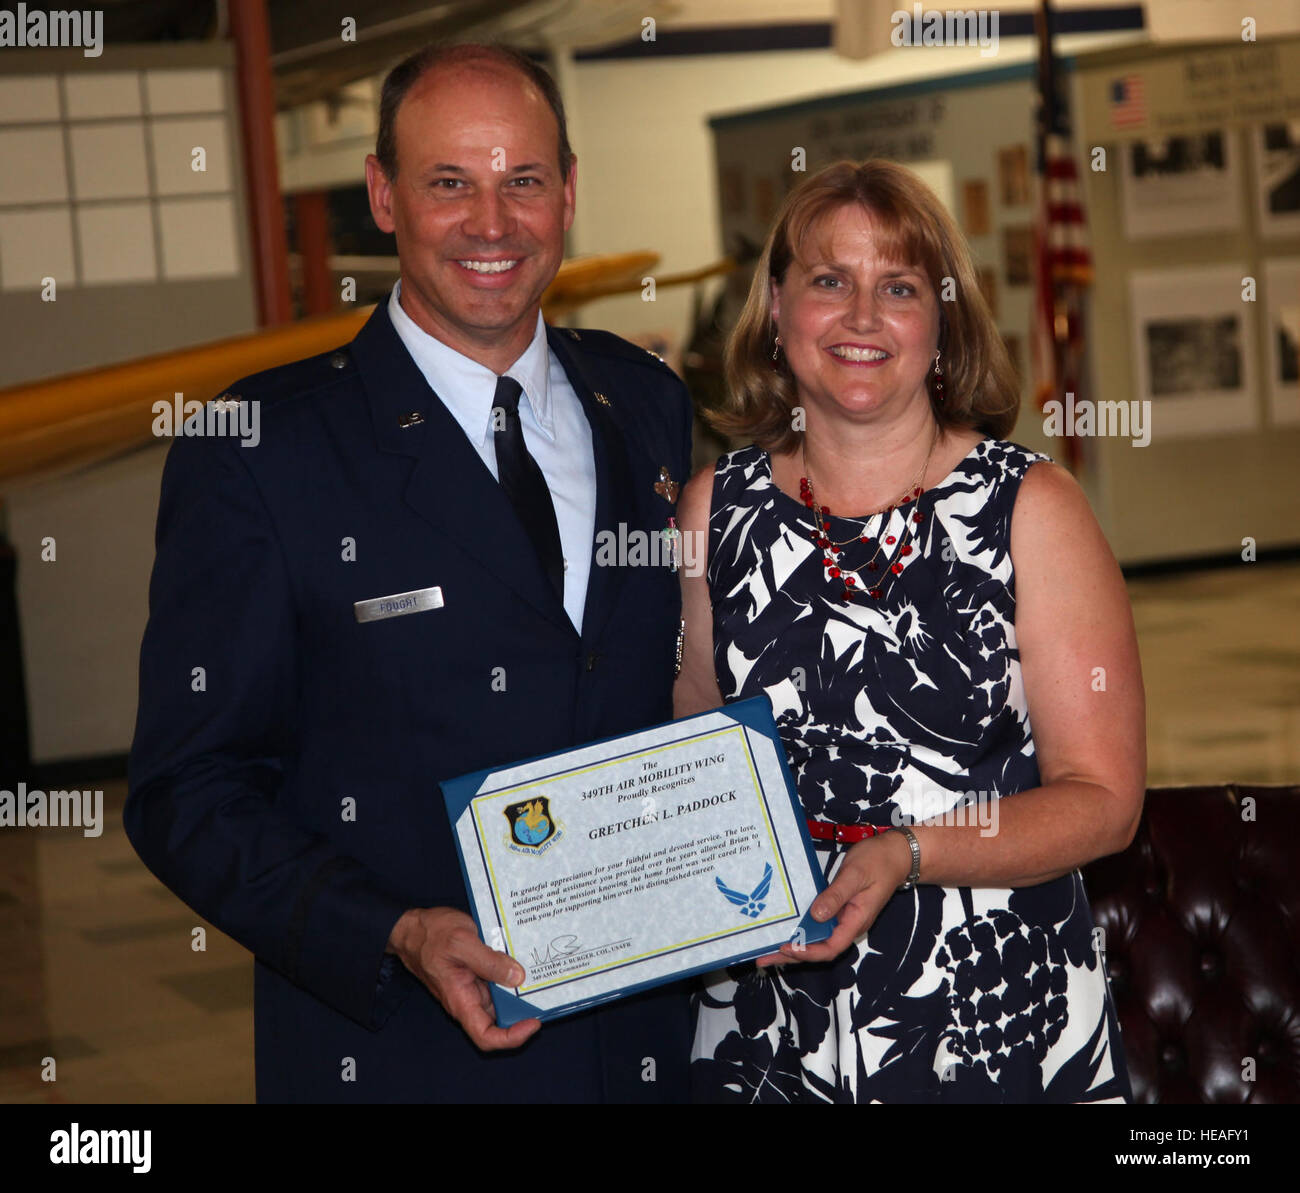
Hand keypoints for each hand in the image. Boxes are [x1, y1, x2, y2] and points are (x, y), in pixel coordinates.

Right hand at [386, 907, 540, 1049]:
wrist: (412, 928)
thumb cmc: (430, 935)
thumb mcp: (462, 942)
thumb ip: (489, 961)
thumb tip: (517, 977)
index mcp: (461, 1001)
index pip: (486, 1036)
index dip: (512, 1037)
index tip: (533, 1023)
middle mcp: (468, 999)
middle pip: (499, 1021)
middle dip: (523, 1012)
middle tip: (545, 994)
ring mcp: (472, 987)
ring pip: (501, 1000)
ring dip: (519, 992)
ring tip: (540, 975)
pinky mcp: (476, 974)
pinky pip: (497, 982)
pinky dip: (511, 975)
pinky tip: (523, 960)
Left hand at [756, 830, 913, 967]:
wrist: (893, 853)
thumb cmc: (878, 862)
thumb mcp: (855, 876)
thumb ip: (836, 896)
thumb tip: (816, 916)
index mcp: (856, 921)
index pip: (831, 947)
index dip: (808, 952)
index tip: (786, 947)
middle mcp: (848, 924)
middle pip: (819, 948)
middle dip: (792, 955)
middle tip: (763, 958)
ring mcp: (843, 917)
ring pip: (816, 937)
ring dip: (794, 943)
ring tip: (766, 948)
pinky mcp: (837, 907)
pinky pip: (817, 923)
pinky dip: (801, 927)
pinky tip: (785, 926)